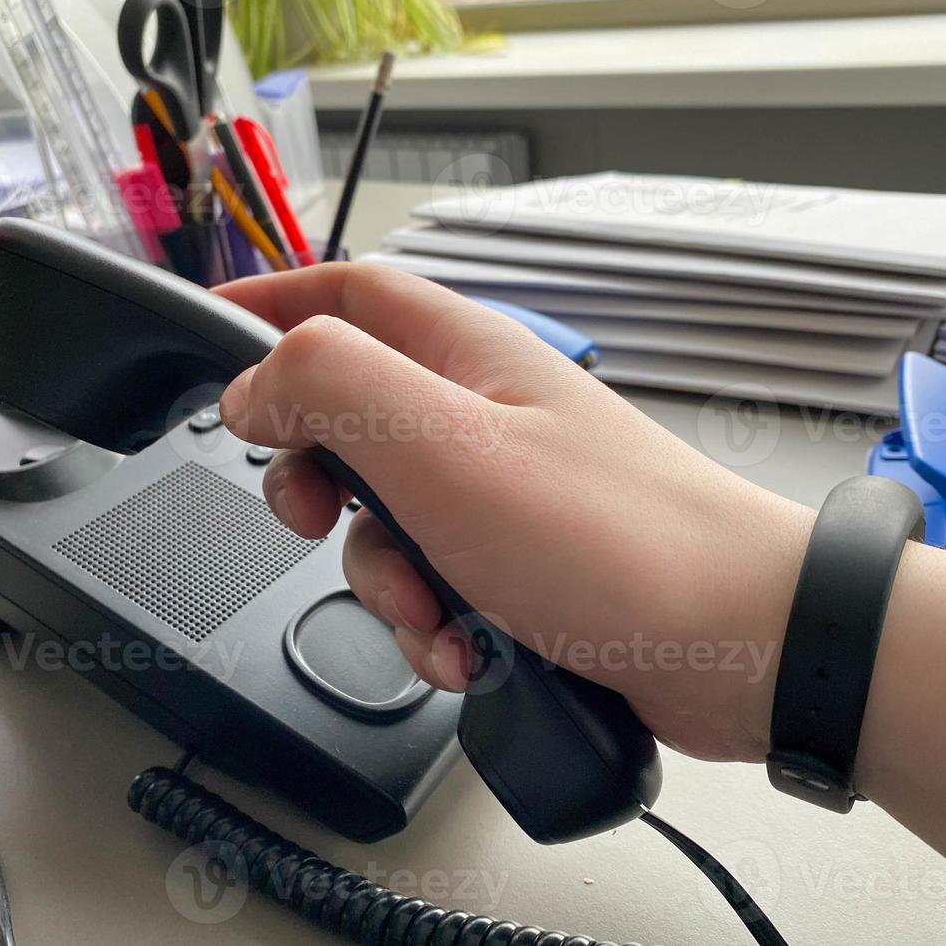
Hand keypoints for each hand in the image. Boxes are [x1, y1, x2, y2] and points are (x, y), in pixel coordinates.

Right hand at [215, 263, 813, 763]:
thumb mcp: (442, 446)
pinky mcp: (523, 565)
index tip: (207, 339)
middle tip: (315, 520)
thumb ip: (330, 389)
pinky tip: (470, 652)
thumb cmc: (612, 536)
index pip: (344, 292)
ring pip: (385, 522)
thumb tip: (255, 387)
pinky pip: (437, 585)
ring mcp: (505, 492)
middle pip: (348, 420)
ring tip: (438, 615)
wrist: (738, 641)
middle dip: (316, 483)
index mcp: (464, 355)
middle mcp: (483, 414)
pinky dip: (435, 625)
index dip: (268, 306)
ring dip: (385, 582)